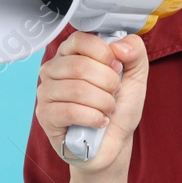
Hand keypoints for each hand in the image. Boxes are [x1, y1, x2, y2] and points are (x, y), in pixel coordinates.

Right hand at [34, 31, 147, 174]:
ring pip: (77, 89)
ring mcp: (45, 92)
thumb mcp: (136, 75)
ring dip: (103, 102)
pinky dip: (94, 118)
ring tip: (107, 109)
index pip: (80, 39)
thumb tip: (119, 45)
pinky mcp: (45, 115)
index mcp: (71, 53)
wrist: (114, 142)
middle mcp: (53, 69)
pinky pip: (70, 111)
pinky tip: (99, 121)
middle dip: (108, 83)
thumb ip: (135, 51)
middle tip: (114, 94)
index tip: (116, 67)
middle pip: (79, 66)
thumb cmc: (119, 108)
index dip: (104, 53)